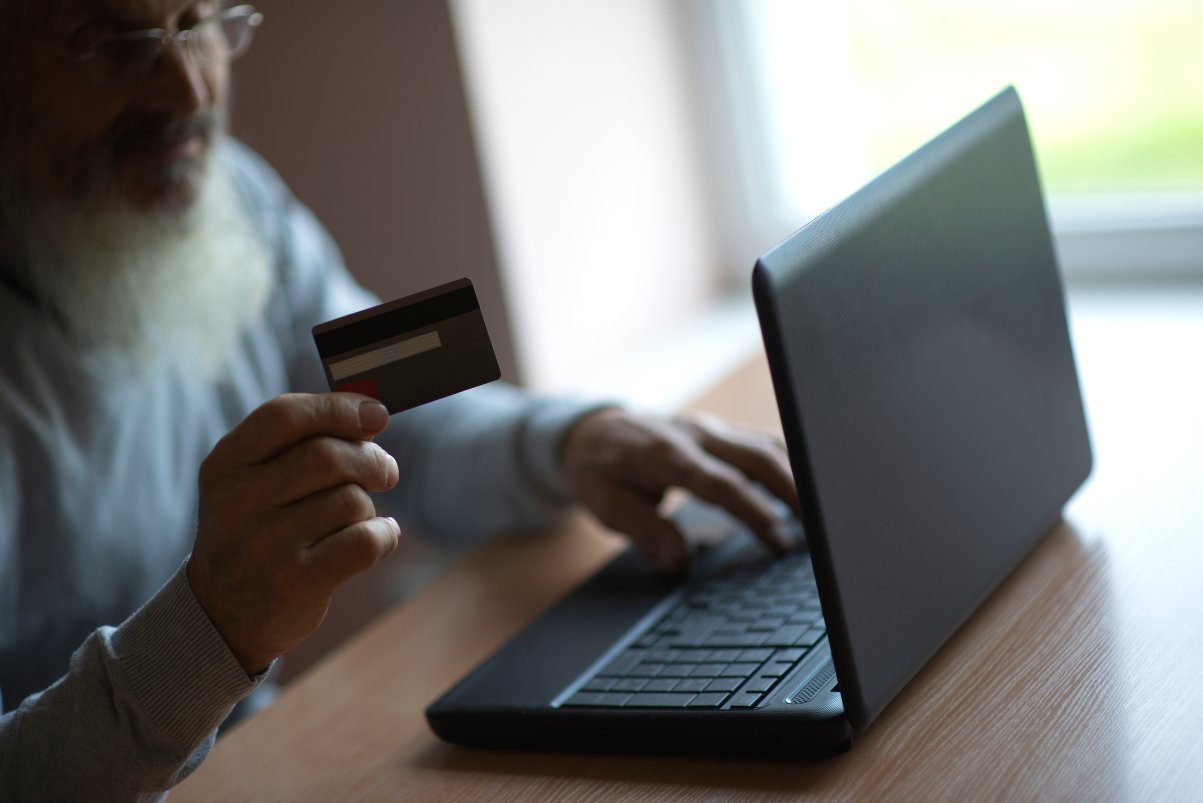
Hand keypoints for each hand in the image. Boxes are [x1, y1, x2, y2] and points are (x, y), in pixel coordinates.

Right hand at [187, 393, 400, 674]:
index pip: (285, 416)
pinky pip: (365, 541)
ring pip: (351, 500)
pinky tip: (378, 537)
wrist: (223, 615)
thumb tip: (372, 415)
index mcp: (225, 464)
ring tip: (354, 519)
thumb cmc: (256, 530)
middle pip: (328, 456)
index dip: (339, 409)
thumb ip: (301, 443)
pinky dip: (384, 535)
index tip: (377, 415)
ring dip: (368, 506)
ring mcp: (264, 544)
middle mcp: (237, 501)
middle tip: (385, 471)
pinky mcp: (295, 582)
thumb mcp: (252, 481)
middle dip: (371, 459)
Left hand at [561, 408, 800, 572]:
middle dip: (792, 491)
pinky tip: (806, 490)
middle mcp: (694, 434)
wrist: (591, 430)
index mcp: (665, 454)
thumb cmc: (600, 470)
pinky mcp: (720, 430)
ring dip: (797, 477)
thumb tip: (680, 562)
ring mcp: (710, 428)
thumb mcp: (606, 506)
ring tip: (821, 515)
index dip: (752, 510)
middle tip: (817, 531)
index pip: (719, 482)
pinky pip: (761, 441)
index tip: (777, 538)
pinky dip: (788, 464)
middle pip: (755, 456)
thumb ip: (644, 531)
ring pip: (766, 445)